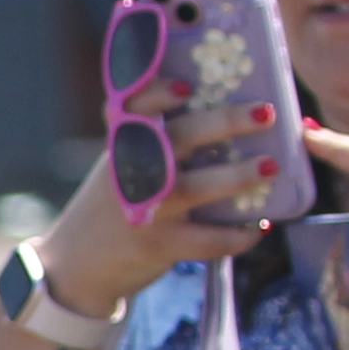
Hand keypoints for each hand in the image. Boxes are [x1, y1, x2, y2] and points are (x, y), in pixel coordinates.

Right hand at [38, 61, 303, 313]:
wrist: (77, 263)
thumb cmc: (115, 201)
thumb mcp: (123, 162)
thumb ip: (159, 137)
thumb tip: (236, 109)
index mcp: (126, 142)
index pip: (135, 106)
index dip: (158, 93)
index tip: (186, 87)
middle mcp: (134, 170)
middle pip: (181, 137)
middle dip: (227, 122)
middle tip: (266, 113)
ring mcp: (146, 208)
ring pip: (196, 188)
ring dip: (237, 176)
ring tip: (271, 166)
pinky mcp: (159, 244)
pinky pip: (206, 240)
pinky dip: (238, 236)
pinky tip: (258, 228)